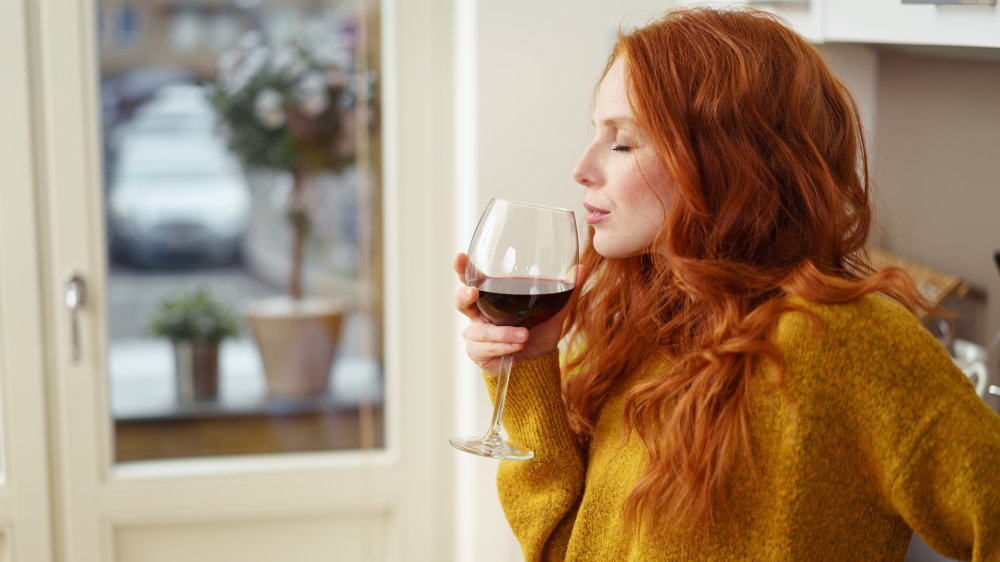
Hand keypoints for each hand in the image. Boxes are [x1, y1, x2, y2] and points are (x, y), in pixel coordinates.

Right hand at [453, 252, 586, 373]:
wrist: (537, 364)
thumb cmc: (539, 332)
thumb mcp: (555, 311)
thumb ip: (566, 291)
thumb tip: (583, 268)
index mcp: (493, 297)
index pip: (472, 278)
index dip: (462, 268)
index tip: (460, 257)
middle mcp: (479, 313)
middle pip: (461, 301)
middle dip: (464, 296)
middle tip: (474, 293)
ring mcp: (476, 334)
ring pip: (478, 330)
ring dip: (501, 333)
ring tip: (523, 336)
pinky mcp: (478, 352)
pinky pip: (484, 348)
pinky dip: (502, 346)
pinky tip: (516, 347)